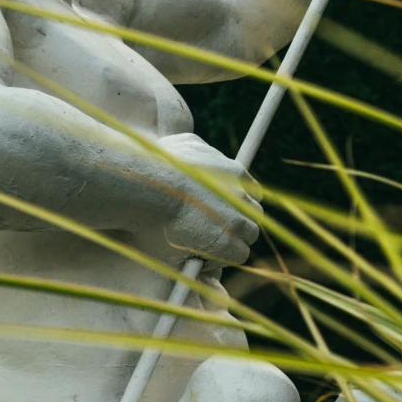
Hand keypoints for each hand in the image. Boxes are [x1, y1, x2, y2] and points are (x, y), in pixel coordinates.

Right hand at [151, 132, 259, 265]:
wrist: (148, 186)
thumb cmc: (156, 166)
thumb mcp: (185, 144)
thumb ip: (201, 149)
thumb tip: (201, 156)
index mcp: (234, 172)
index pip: (250, 191)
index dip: (236, 203)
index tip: (222, 210)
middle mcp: (240, 194)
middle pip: (253, 212)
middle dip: (236, 221)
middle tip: (213, 230)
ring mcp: (235, 218)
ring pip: (248, 234)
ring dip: (231, 241)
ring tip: (205, 246)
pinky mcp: (226, 241)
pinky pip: (238, 254)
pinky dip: (222, 257)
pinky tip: (200, 257)